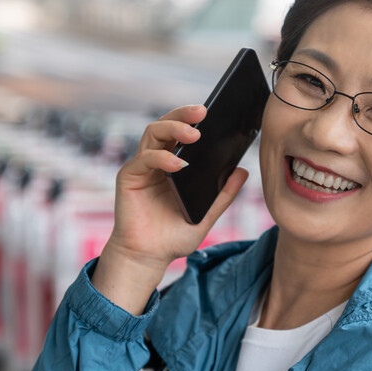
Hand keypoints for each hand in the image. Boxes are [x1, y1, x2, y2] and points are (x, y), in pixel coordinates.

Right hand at [92, 104, 247, 312]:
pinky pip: (144, 159)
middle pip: (166, 124)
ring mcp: (142, 167)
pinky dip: (162, 158)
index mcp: (174, 165)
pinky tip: (178, 164)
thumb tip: (242, 172)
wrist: (148, 258)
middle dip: (183, 115)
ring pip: (153, 133)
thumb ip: (223, 195)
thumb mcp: (206, 216)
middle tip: (203, 112)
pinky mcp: (129, 177)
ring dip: (173, 128)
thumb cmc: (173, 238)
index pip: (182, 133)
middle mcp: (156, 161)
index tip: (216, 112)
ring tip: (194, 134)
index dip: (194, 120)